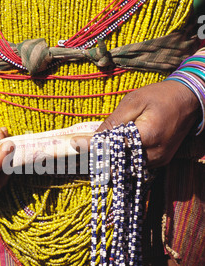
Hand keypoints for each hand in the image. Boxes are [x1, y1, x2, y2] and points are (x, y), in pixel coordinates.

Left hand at [73, 80, 200, 168]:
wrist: (188, 100)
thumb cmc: (159, 96)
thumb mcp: (133, 102)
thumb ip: (113, 122)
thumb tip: (92, 139)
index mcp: (148, 137)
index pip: (114, 151)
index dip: (95, 150)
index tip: (76, 146)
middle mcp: (155, 155)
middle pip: (119, 165)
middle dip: (101, 160)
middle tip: (83, 152)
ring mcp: (159, 161)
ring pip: (127, 169)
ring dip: (112, 162)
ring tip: (98, 152)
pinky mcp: (161, 163)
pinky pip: (137, 167)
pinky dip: (124, 161)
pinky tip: (116, 152)